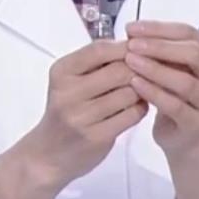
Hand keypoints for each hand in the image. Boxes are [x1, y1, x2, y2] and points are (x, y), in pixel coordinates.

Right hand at [0, 40, 145, 198]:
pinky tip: (137, 107)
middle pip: (119, 70)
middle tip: (149, 72)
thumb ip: (96, 63)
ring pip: (129, 92)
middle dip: (139, 69)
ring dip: (143, 90)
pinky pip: (132, 114)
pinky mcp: (96, 137)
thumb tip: (135, 44)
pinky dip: (140, 108)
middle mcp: (68, 93)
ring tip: (143, 90)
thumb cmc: (65, 111)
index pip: (99, 49)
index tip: (139, 49)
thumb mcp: (69, 81)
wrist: (48, 154)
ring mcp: (81, 116)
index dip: (125, 47)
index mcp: (62, 72)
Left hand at [122, 21, 198, 160]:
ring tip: (130, 61)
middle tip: (131, 45)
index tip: (131, 28)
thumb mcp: (172, 67)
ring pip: (186, 82)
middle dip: (159, 47)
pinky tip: (135, 83)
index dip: (159, 29)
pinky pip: (176, 106)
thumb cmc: (177, 95)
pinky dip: (154, 92)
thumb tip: (133, 31)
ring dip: (155, 69)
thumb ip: (161, 49)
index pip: (190, 34)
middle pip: (195, 54)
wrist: (184, 137)